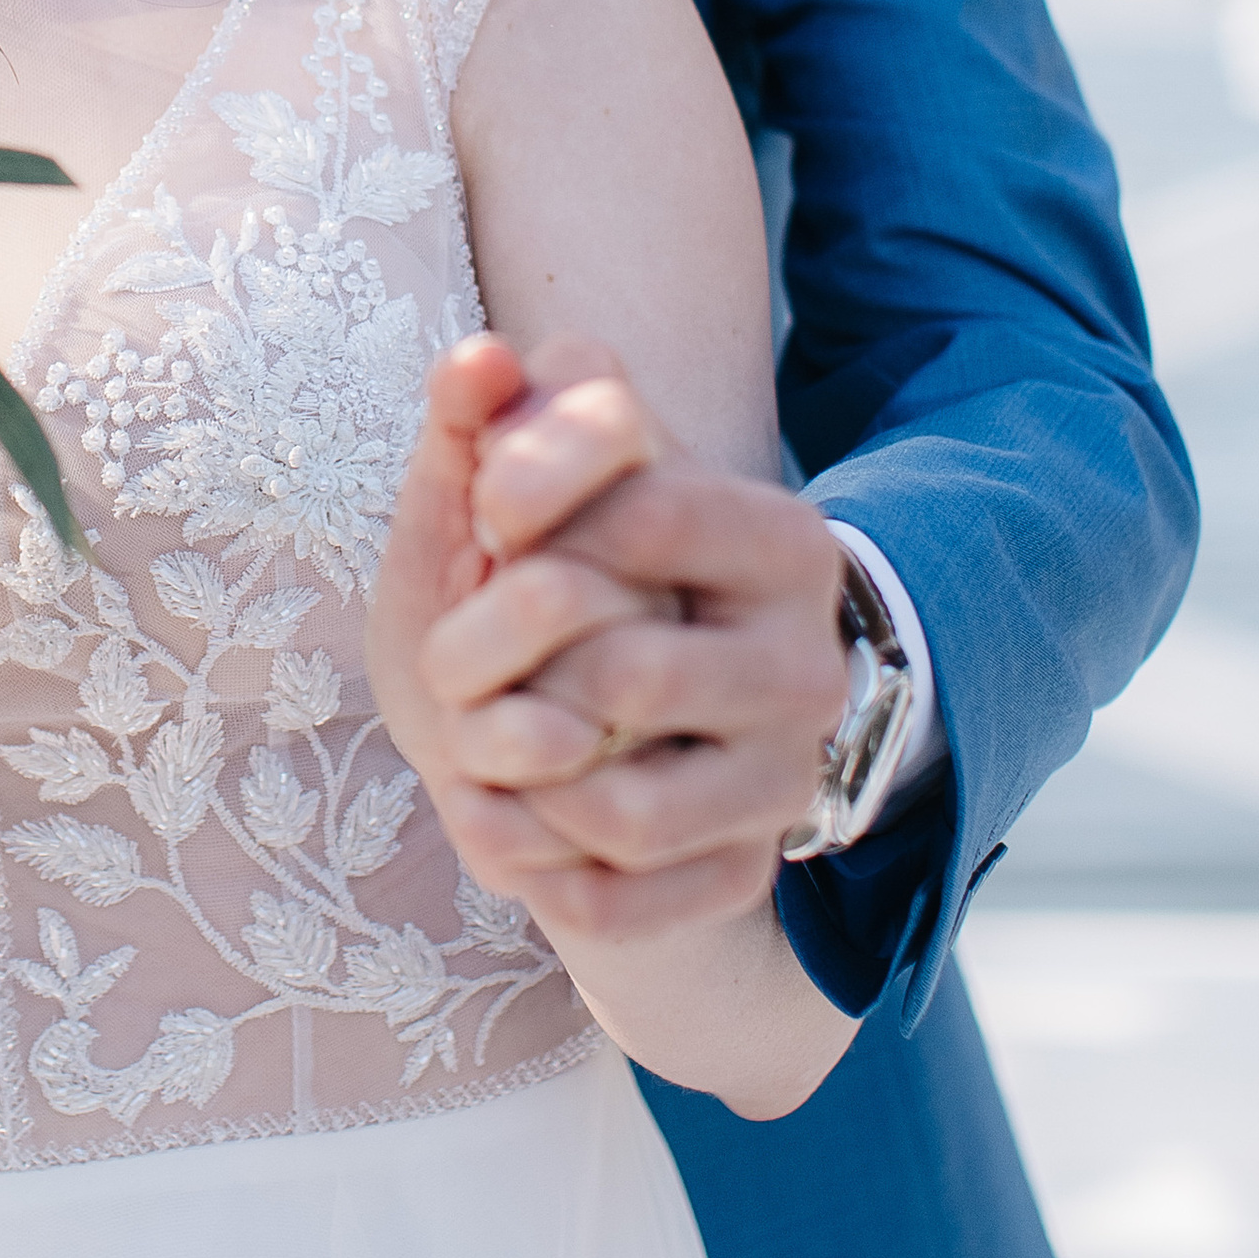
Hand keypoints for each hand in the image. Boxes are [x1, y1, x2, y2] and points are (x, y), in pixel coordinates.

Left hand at [369, 333, 848, 953]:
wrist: (589, 715)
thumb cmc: (542, 569)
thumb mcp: (514, 481)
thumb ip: (492, 411)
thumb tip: (479, 358)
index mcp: (776, 537)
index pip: (647, 514)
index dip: (531, 507)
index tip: (483, 511)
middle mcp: (807, 662)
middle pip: (622, 674)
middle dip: (496, 667)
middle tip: (451, 660)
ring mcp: (786, 776)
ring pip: (620, 807)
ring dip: (507, 780)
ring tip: (473, 738)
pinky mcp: (745, 873)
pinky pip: (613, 899)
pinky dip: (528, 866)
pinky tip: (501, 815)